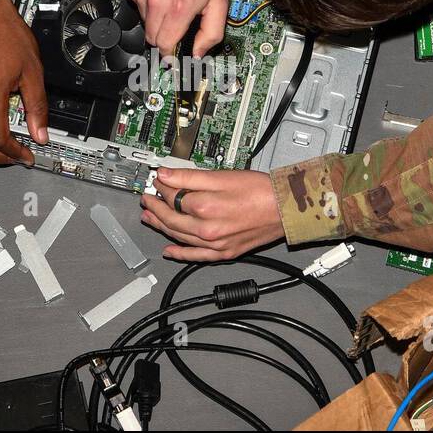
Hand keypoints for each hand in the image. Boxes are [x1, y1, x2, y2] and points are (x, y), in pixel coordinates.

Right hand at [127, 0, 227, 58]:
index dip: (171, 52)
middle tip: (177, 26)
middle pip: (152, 38)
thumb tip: (199, 53)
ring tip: (172, 2)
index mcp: (178, 6)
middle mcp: (156, 0)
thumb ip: (212, 32)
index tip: (175, 54)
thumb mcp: (220, 0)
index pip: (165, 45)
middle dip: (165, 37)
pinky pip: (139, 6)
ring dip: (157, 20)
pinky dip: (150, 5)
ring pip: (145, 23)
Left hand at [141, 167, 283, 260]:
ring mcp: (215, 244)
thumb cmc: (260, 191)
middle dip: (155, 207)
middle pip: (171, 219)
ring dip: (161, 227)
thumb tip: (165, 175)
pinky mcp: (224, 253)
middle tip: (147, 199)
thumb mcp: (222, 176)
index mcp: (205, 207)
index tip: (157, 180)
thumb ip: (190, 177)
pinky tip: (170, 252)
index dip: (161, 187)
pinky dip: (181, 254)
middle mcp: (207, 229)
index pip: (172, 197)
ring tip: (150, 219)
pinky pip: (196, 257)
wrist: (286, 209)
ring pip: (179, 237)